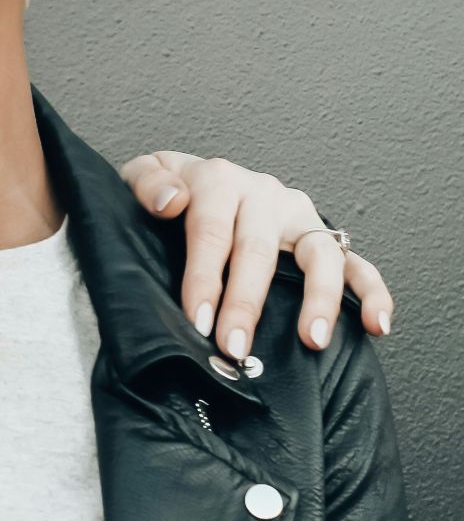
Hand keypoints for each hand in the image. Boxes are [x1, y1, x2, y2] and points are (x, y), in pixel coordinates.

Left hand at [120, 151, 392, 355]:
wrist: (194, 182)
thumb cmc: (167, 190)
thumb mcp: (142, 175)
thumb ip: (147, 183)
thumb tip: (171, 201)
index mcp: (218, 181)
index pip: (212, 232)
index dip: (204, 278)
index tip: (198, 320)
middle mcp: (264, 195)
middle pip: (259, 251)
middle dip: (247, 302)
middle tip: (235, 345)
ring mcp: (298, 217)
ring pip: (319, 255)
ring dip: (319, 299)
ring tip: (311, 340)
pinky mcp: (323, 236)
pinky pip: (356, 264)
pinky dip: (372, 292)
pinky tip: (376, 324)